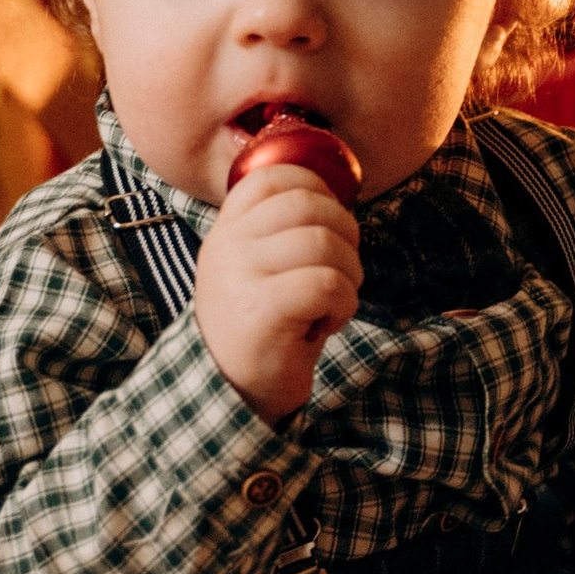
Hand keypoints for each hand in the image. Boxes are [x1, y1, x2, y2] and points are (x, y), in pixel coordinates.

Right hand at [192, 163, 361, 422]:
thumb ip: (282, 232)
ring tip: (333, 301)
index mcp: (226, 232)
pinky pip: (327, 283)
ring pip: (324, 242)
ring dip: (348, 273)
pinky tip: (326, 324)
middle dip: (345, 233)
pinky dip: (343, 304)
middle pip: (309, 204)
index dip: (315, 187)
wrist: (233, 396)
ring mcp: (241, 276)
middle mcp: (227, 246)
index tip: (329, 224)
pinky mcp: (263, 311)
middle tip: (341, 272)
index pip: (272, 177)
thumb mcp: (259, 270)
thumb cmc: (262, 331)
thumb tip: (337, 198)